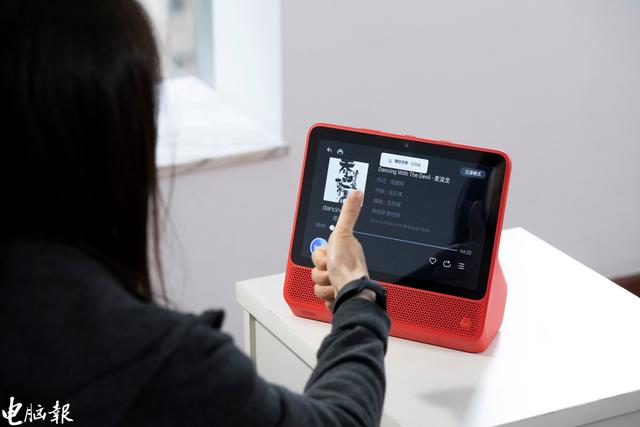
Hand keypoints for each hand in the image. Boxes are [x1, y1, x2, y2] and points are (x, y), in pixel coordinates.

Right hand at [311, 190, 372, 310]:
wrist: (351, 294)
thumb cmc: (347, 267)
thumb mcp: (343, 234)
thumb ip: (348, 213)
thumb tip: (356, 192)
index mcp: (343, 250)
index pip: (318, 253)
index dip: (320, 257)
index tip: (330, 257)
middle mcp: (343, 265)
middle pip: (316, 269)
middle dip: (321, 273)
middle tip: (332, 271)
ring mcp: (340, 281)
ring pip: (318, 283)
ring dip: (324, 286)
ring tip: (335, 284)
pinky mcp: (337, 296)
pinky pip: (323, 296)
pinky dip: (328, 297)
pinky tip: (336, 293)